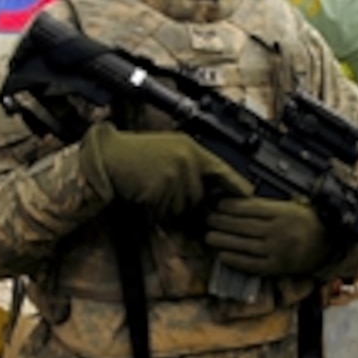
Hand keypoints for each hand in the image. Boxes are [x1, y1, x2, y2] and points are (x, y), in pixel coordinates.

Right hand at [79, 123, 250, 216]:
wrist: (109, 157)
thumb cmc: (136, 155)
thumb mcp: (170, 151)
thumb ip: (192, 166)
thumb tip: (209, 188)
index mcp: (191, 148)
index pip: (222, 170)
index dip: (236, 185)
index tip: (249, 195)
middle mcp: (188, 159)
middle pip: (200, 195)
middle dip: (184, 199)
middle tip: (161, 186)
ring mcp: (176, 173)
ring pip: (183, 205)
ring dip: (168, 204)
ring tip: (151, 186)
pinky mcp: (163, 187)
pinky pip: (167, 209)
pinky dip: (156, 207)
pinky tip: (145, 191)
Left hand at [205, 197, 329, 276]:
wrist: (330, 244)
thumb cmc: (308, 222)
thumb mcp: (290, 206)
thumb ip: (266, 206)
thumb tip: (237, 204)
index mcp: (281, 212)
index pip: (249, 208)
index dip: (229, 206)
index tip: (217, 204)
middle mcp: (278, 231)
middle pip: (242, 226)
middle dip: (221, 222)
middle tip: (207, 219)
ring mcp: (276, 250)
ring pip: (243, 245)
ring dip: (223, 240)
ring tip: (209, 236)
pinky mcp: (276, 267)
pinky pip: (251, 264)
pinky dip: (234, 260)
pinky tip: (223, 255)